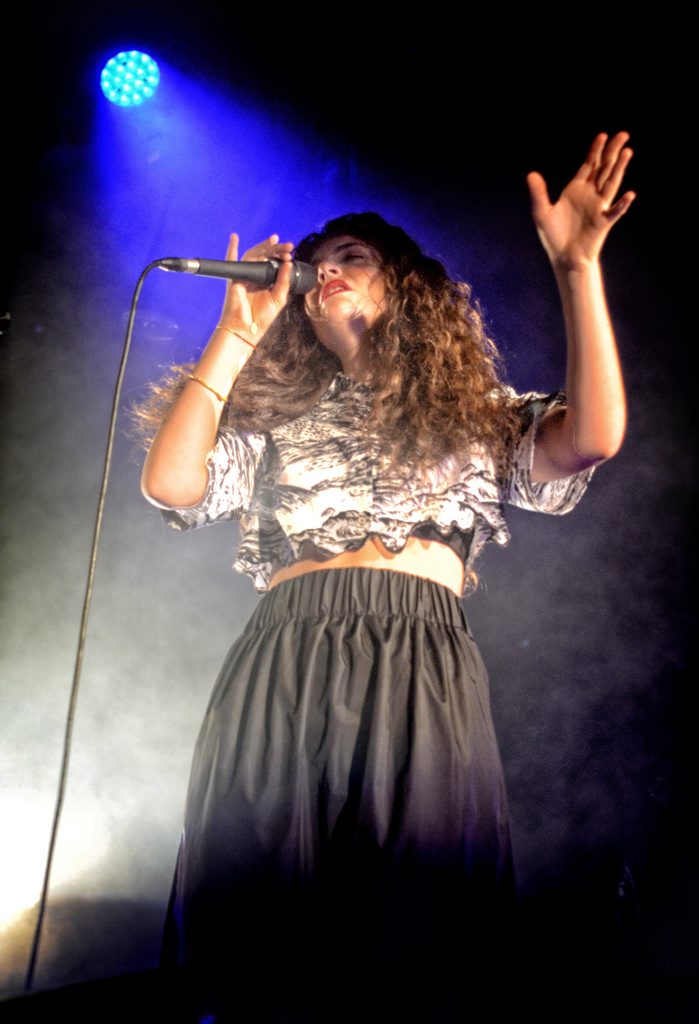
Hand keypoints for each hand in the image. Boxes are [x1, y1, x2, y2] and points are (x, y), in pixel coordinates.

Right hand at [217, 232, 293, 338]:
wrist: (247, 328)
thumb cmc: (262, 316)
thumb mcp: (279, 298)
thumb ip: (283, 281)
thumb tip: (288, 264)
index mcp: (267, 280)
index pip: (274, 263)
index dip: (282, 255)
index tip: (291, 252)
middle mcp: (256, 276)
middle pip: (265, 256)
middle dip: (276, 249)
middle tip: (288, 246)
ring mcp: (245, 275)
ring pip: (253, 255)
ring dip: (264, 246)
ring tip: (274, 240)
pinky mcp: (236, 278)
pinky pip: (232, 261)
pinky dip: (232, 248)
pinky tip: (234, 237)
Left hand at [527, 133, 635, 270]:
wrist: (563, 257)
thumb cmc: (554, 236)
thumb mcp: (542, 212)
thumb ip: (539, 193)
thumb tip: (531, 174)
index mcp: (576, 189)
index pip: (589, 165)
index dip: (595, 150)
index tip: (602, 135)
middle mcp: (590, 195)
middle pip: (604, 168)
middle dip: (612, 151)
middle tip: (623, 134)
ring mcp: (598, 207)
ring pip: (611, 183)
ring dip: (620, 169)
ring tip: (627, 152)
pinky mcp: (602, 222)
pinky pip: (615, 212)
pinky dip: (622, 204)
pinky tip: (630, 195)